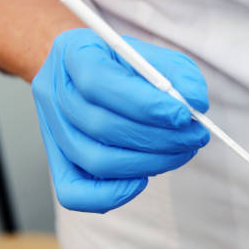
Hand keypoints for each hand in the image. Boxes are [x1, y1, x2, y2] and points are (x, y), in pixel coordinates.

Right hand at [32, 28, 208, 212]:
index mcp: (74, 54)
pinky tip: (143, 179)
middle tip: (195, 136)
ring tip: (182, 151)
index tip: (183, 115)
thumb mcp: (158, 58)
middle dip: (158, 137)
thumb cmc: (129, 66)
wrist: (95, 75)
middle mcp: (54, 92)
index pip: (98, 82)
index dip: (144, 104)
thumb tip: (196, 102)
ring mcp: (52, 131)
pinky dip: (112, 194)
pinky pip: (74, 193)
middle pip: (99, 126)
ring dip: (149, 163)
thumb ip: (180, 75)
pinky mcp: (59, 163)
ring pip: (95, 160)